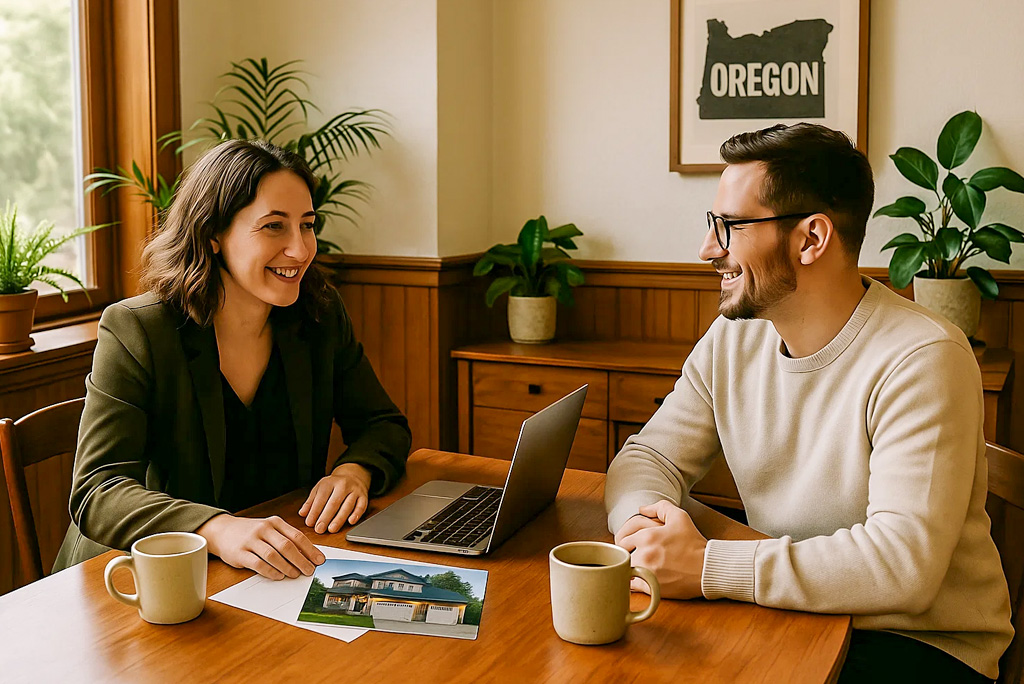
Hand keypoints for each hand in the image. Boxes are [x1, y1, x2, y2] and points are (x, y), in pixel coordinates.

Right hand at [196, 513, 325, 579]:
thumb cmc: (252, 532)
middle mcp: (264, 529)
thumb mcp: (270, 530)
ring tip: (295, 574)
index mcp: (275, 522)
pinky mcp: (240, 553)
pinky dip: (270, 571)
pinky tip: (278, 576)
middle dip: (301, 560)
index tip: (319, 560)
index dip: (310, 549)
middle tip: (309, 571)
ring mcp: (251, 540)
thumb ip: (287, 539)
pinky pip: (258, 564)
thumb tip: (308, 555)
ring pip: (273, 555)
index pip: (297, 536)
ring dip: (287, 567)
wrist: (223, 530)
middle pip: (287, 546)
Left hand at [299, 463, 371, 532]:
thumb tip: (302, 513)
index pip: (321, 498)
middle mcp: (343, 485)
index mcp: (330, 482)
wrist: (353, 475)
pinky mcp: (364, 496)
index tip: (310, 523)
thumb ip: (311, 501)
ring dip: (339, 519)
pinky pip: (361, 506)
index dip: (314, 511)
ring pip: (347, 505)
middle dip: (326, 517)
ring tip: (331, 529)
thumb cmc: (334, 485)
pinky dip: (356, 514)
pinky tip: (350, 522)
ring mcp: (355, 490)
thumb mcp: (320, 488)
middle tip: (319, 529)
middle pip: (334, 502)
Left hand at [616, 500, 707, 599]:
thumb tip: (641, 509)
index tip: (630, 544)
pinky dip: (634, 582)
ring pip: (624, 568)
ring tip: (637, 566)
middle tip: (633, 554)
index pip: (621, 537)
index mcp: (647, 536)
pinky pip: (631, 585)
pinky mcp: (650, 587)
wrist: (707, 569)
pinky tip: (642, 578)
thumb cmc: (694, 544)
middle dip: (626, 553)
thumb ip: (660, 507)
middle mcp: (644, 553)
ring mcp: (646, 571)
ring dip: (628, 567)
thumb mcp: (680, 517)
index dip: (625, 540)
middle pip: (621, 553)